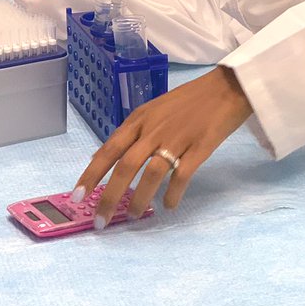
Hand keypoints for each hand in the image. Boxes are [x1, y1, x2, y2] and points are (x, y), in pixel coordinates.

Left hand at [73, 66, 252, 221]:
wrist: (227, 86)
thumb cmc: (189, 100)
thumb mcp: (154, 110)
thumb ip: (131, 133)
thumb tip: (102, 157)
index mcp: (140, 119)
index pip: (109, 149)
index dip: (91, 174)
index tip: (77, 196)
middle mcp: (154, 128)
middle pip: (125, 166)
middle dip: (109, 196)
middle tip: (100, 220)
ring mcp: (177, 137)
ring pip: (151, 173)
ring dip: (139, 198)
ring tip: (133, 216)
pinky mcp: (200, 146)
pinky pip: (182, 175)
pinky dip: (173, 194)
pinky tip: (170, 206)